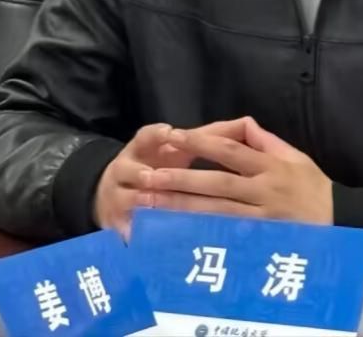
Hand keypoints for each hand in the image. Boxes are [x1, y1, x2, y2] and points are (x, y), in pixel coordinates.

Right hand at [93, 119, 255, 237]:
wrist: (117, 194)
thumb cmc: (160, 168)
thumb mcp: (179, 151)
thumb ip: (211, 138)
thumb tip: (246, 124)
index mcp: (144, 149)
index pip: (146, 136)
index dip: (156, 134)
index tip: (169, 133)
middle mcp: (127, 169)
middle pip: (129, 168)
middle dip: (142, 172)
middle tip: (151, 177)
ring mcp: (118, 196)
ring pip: (125, 198)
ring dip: (136, 203)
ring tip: (147, 207)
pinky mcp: (116, 222)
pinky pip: (123, 228)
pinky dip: (132, 232)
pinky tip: (140, 238)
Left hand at [143, 117, 332, 224]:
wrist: (343, 223)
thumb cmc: (314, 188)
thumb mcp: (296, 157)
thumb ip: (266, 141)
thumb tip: (242, 123)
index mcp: (271, 166)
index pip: (231, 151)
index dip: (202, 143)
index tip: (174, 137)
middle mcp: (265, 191)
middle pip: (217, 183)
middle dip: (182, 179)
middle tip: (150, 176)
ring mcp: (262, 219)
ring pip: (216, 212)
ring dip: (182, 208)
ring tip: (153, 204)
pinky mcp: (260, 241)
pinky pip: (227, 236)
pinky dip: (201, 233)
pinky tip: (176, 232)